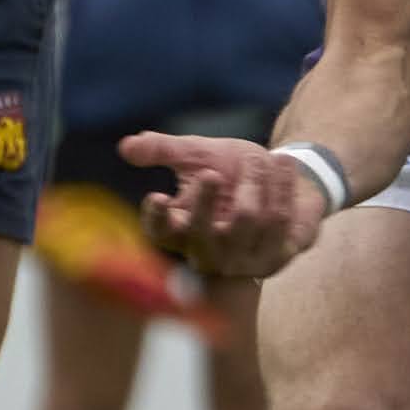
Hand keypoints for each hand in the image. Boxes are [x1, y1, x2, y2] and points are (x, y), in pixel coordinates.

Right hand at [124, 133, 333, 278]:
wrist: (282, 180)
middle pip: (201, 236)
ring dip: (254, 180)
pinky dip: (281, 185)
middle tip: (210, 173)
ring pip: (246, 219)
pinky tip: (283, 164)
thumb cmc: (230, 169)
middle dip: (205, 203)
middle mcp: (206, 253)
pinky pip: (279, 220)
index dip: (156, 219)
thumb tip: (127, 147)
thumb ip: (162, 149)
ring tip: (260, 158)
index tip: (157, 196)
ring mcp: (240, 261)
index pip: (160, 234)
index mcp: (180, 229)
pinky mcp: (272, 261)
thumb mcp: (196, 154)